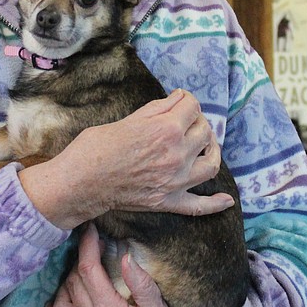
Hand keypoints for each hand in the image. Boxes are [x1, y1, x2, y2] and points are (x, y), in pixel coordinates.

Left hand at [42, 224, 223, 306]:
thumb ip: (141, 282)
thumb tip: (125, 255)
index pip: (88, 271)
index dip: (87, 246)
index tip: (90, 230)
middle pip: (73, 284)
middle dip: (80, 262)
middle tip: (94, 251)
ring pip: (60, 304)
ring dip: (67, 285)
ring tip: (81, 275)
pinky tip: (56, 305)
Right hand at [78, 89, 233, 215]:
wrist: (80, 182)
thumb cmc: (97, 146)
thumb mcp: (129, 118)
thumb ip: (159, 109)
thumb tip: (178, 99)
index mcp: (167, 129)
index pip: (192, 106)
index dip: (186, 100)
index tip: (179, 102)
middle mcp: (177, 155)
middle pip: (204, 132)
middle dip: (196, 122)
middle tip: (185, 120)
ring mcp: (175, 181)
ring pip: (211, 164)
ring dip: (212, 150)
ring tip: (204, 144)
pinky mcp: (168, 202)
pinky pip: (199, 206)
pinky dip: (215, 203)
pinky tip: (226, 200)